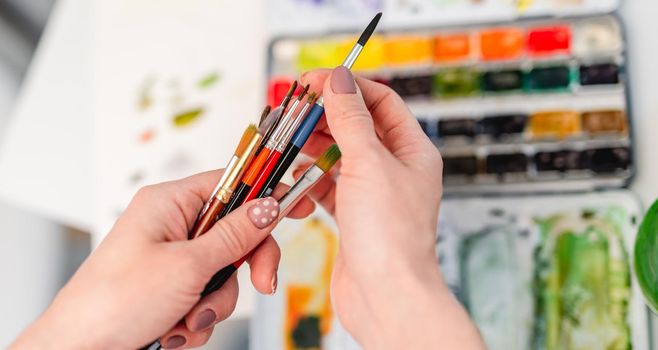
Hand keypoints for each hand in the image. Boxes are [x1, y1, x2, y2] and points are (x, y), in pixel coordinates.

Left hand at [10, 170, 313, 348]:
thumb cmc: (114, 302)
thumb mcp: (187, 266)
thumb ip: (235, 235)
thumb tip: (269, 207)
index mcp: (169, 203)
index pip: (232, 182)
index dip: (267, 191)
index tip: (299, 202)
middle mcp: (172, 226)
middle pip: (235, 232)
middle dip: (244, 266)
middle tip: (262, 284)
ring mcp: (173, 258)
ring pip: (225, 272)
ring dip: (214, 302)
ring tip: (185, 318)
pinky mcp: (172, 287)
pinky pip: (208, 296)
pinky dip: (198, 317)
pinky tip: (175, 329)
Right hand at [299, 67, 484, 348]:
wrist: (386, 297)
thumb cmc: (391, 237)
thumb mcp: (369, 164)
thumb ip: (351, 120)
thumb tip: (340, 80)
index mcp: (413, 150)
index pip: (381, 101)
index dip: (348, 86)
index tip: (314, 81)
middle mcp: (396, 169)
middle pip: (356, 127)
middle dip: (324, 117)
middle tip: (292, 110)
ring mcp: (374, 193)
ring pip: (338, 157)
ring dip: (313, 148)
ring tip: (288, 141)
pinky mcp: (354, 215)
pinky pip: (328, 186)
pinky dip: (309, 180)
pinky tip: (295, 179)